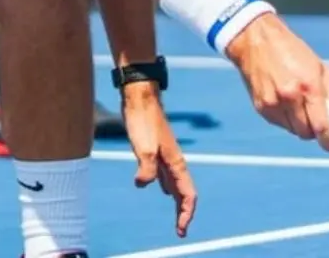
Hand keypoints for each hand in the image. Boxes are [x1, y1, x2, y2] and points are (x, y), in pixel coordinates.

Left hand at [122, 84, 197, 237]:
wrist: (140, 97)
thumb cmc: (142, 120)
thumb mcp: (143, 147)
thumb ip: (146, 168)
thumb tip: (143, 184)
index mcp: (176, 162)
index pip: (188, 194)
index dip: (186, 213)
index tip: (181, 229)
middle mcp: (174, 161)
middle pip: (184, 193)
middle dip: (184, 213)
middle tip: (180, 232)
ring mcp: (165, 156)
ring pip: (175, 184)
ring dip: (176, 202)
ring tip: (176, 217)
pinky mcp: (155, 150)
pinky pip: (166, 174)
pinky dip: (166, 186)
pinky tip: (161, 189)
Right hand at [226, 15, 328, 151]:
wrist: (257, 40)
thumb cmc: (293, 51)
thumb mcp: (321, 68)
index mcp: (309, 86)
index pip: (322, 126)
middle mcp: (290, 97)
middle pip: (307, 133)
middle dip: (314, 130)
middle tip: (316, 118)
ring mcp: (273, 103)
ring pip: (293, 130)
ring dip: (299, 124)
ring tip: (297, 104)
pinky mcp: (261, 107)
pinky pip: (279, 124)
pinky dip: (285, 118)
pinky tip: (283, 100)